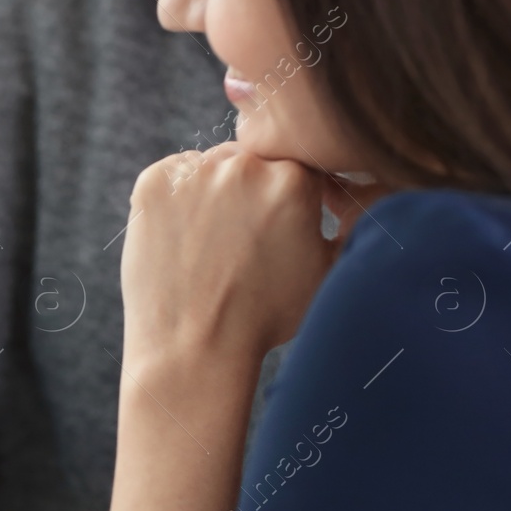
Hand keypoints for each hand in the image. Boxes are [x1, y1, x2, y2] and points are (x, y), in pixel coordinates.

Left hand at [121, 143, 341, 378]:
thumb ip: (344, 224)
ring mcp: (195, 172)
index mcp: (295, 179)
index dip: (281, 199)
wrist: (194, 349)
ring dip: (209, 194)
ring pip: (208, 168)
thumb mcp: (326, 272)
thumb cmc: (262, 319)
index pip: (292, 168)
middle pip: (249, 162)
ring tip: (206, 246)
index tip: (268, 228)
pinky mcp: (153, 183)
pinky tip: (178, 241)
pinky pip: (169, 177)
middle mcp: (246, 166)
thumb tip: (357, 199)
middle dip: (246, 193)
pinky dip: (171, 201)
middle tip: (234, 242)